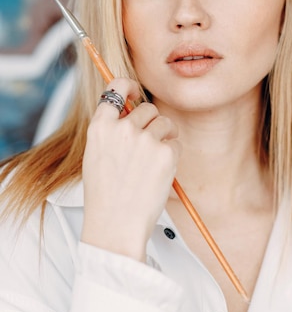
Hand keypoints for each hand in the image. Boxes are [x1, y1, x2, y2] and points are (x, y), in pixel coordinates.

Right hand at [81, 78, 180, 260]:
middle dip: (152, 123)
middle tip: (149, 145)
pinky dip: (172, 156)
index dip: (130, 87)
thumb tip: (129, 112)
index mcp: (100, 127)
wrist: (115, 223)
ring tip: (154, 162)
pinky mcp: (165, 153)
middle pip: (148, 109)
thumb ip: (110, 131)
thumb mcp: (96, 155)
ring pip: (165, 124)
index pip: (117, 88)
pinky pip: (176, 144)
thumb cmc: (105, 195)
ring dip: (165, 137)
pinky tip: (159, 173)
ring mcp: (145, 139)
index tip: (137, 92)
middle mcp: (122, 128)